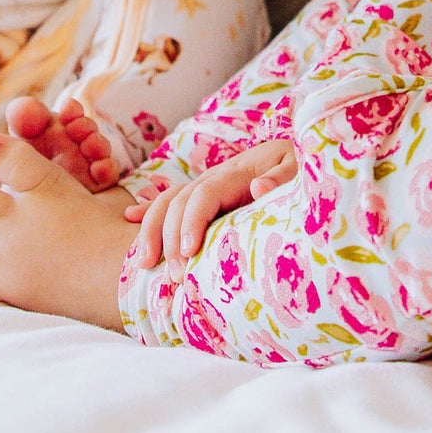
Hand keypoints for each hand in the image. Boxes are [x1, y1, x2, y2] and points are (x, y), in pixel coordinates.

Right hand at [124, 139, 297, 269]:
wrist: (298, 155)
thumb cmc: (302, 166)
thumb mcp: (301, 168)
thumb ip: (283, 178)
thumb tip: (258, 189)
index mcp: (237, 173)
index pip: (204, 194)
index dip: (192, 221)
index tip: (189, 252)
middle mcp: (215, 178)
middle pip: (179, 202)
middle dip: (169, 238)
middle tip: (173, 277)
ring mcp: (208, 187)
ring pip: (169, 203)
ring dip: (152, 230)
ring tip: (144, 264)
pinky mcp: (207, 197)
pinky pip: (172, 202)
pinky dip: (150, 210)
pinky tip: (129, 219)